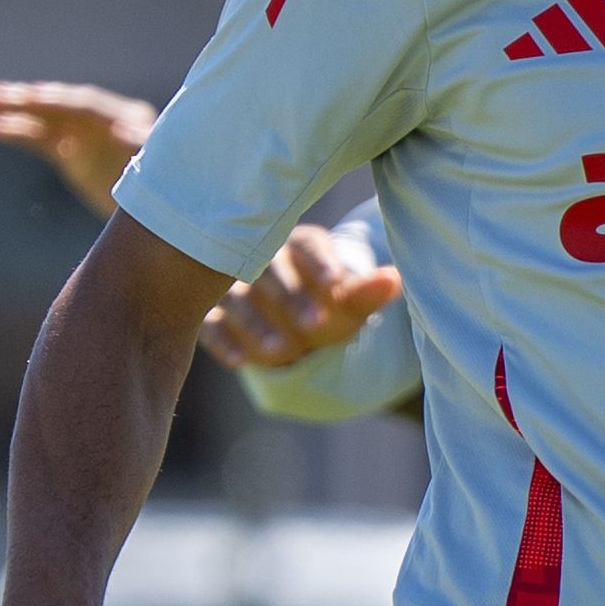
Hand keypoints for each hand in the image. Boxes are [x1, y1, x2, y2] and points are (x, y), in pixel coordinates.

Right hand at [0, 81, 158, 212]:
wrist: (166, 215)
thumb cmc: (173, 196)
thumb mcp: (163, 178)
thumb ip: (143, 154)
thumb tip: (127, 136)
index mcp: (132, 118)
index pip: (94, 108)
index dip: (70, 108)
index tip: (40, 103)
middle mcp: (106, 118)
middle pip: (62, 104)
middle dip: (29, 100)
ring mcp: (85, 132)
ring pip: (44, 115)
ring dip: (12, 106)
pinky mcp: (70, 150)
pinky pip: (40, 137)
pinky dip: (20, 131)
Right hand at [202, 224, 400, 370]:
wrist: (292, 327)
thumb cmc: (324, 305)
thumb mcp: (348, 302)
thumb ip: (367, 292)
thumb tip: (394, 279)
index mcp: (296, 244)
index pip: (306, 243)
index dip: (321, 262)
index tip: (337, 283)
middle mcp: (258, 257)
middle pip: (268, 268)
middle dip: (290, 296)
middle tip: (315, 324)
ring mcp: (229, 284)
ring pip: (235, 296)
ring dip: (257, 323)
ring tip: (282, 351)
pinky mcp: (211, 312)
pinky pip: (210, 323)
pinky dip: (222, 341)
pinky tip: (240, 362)